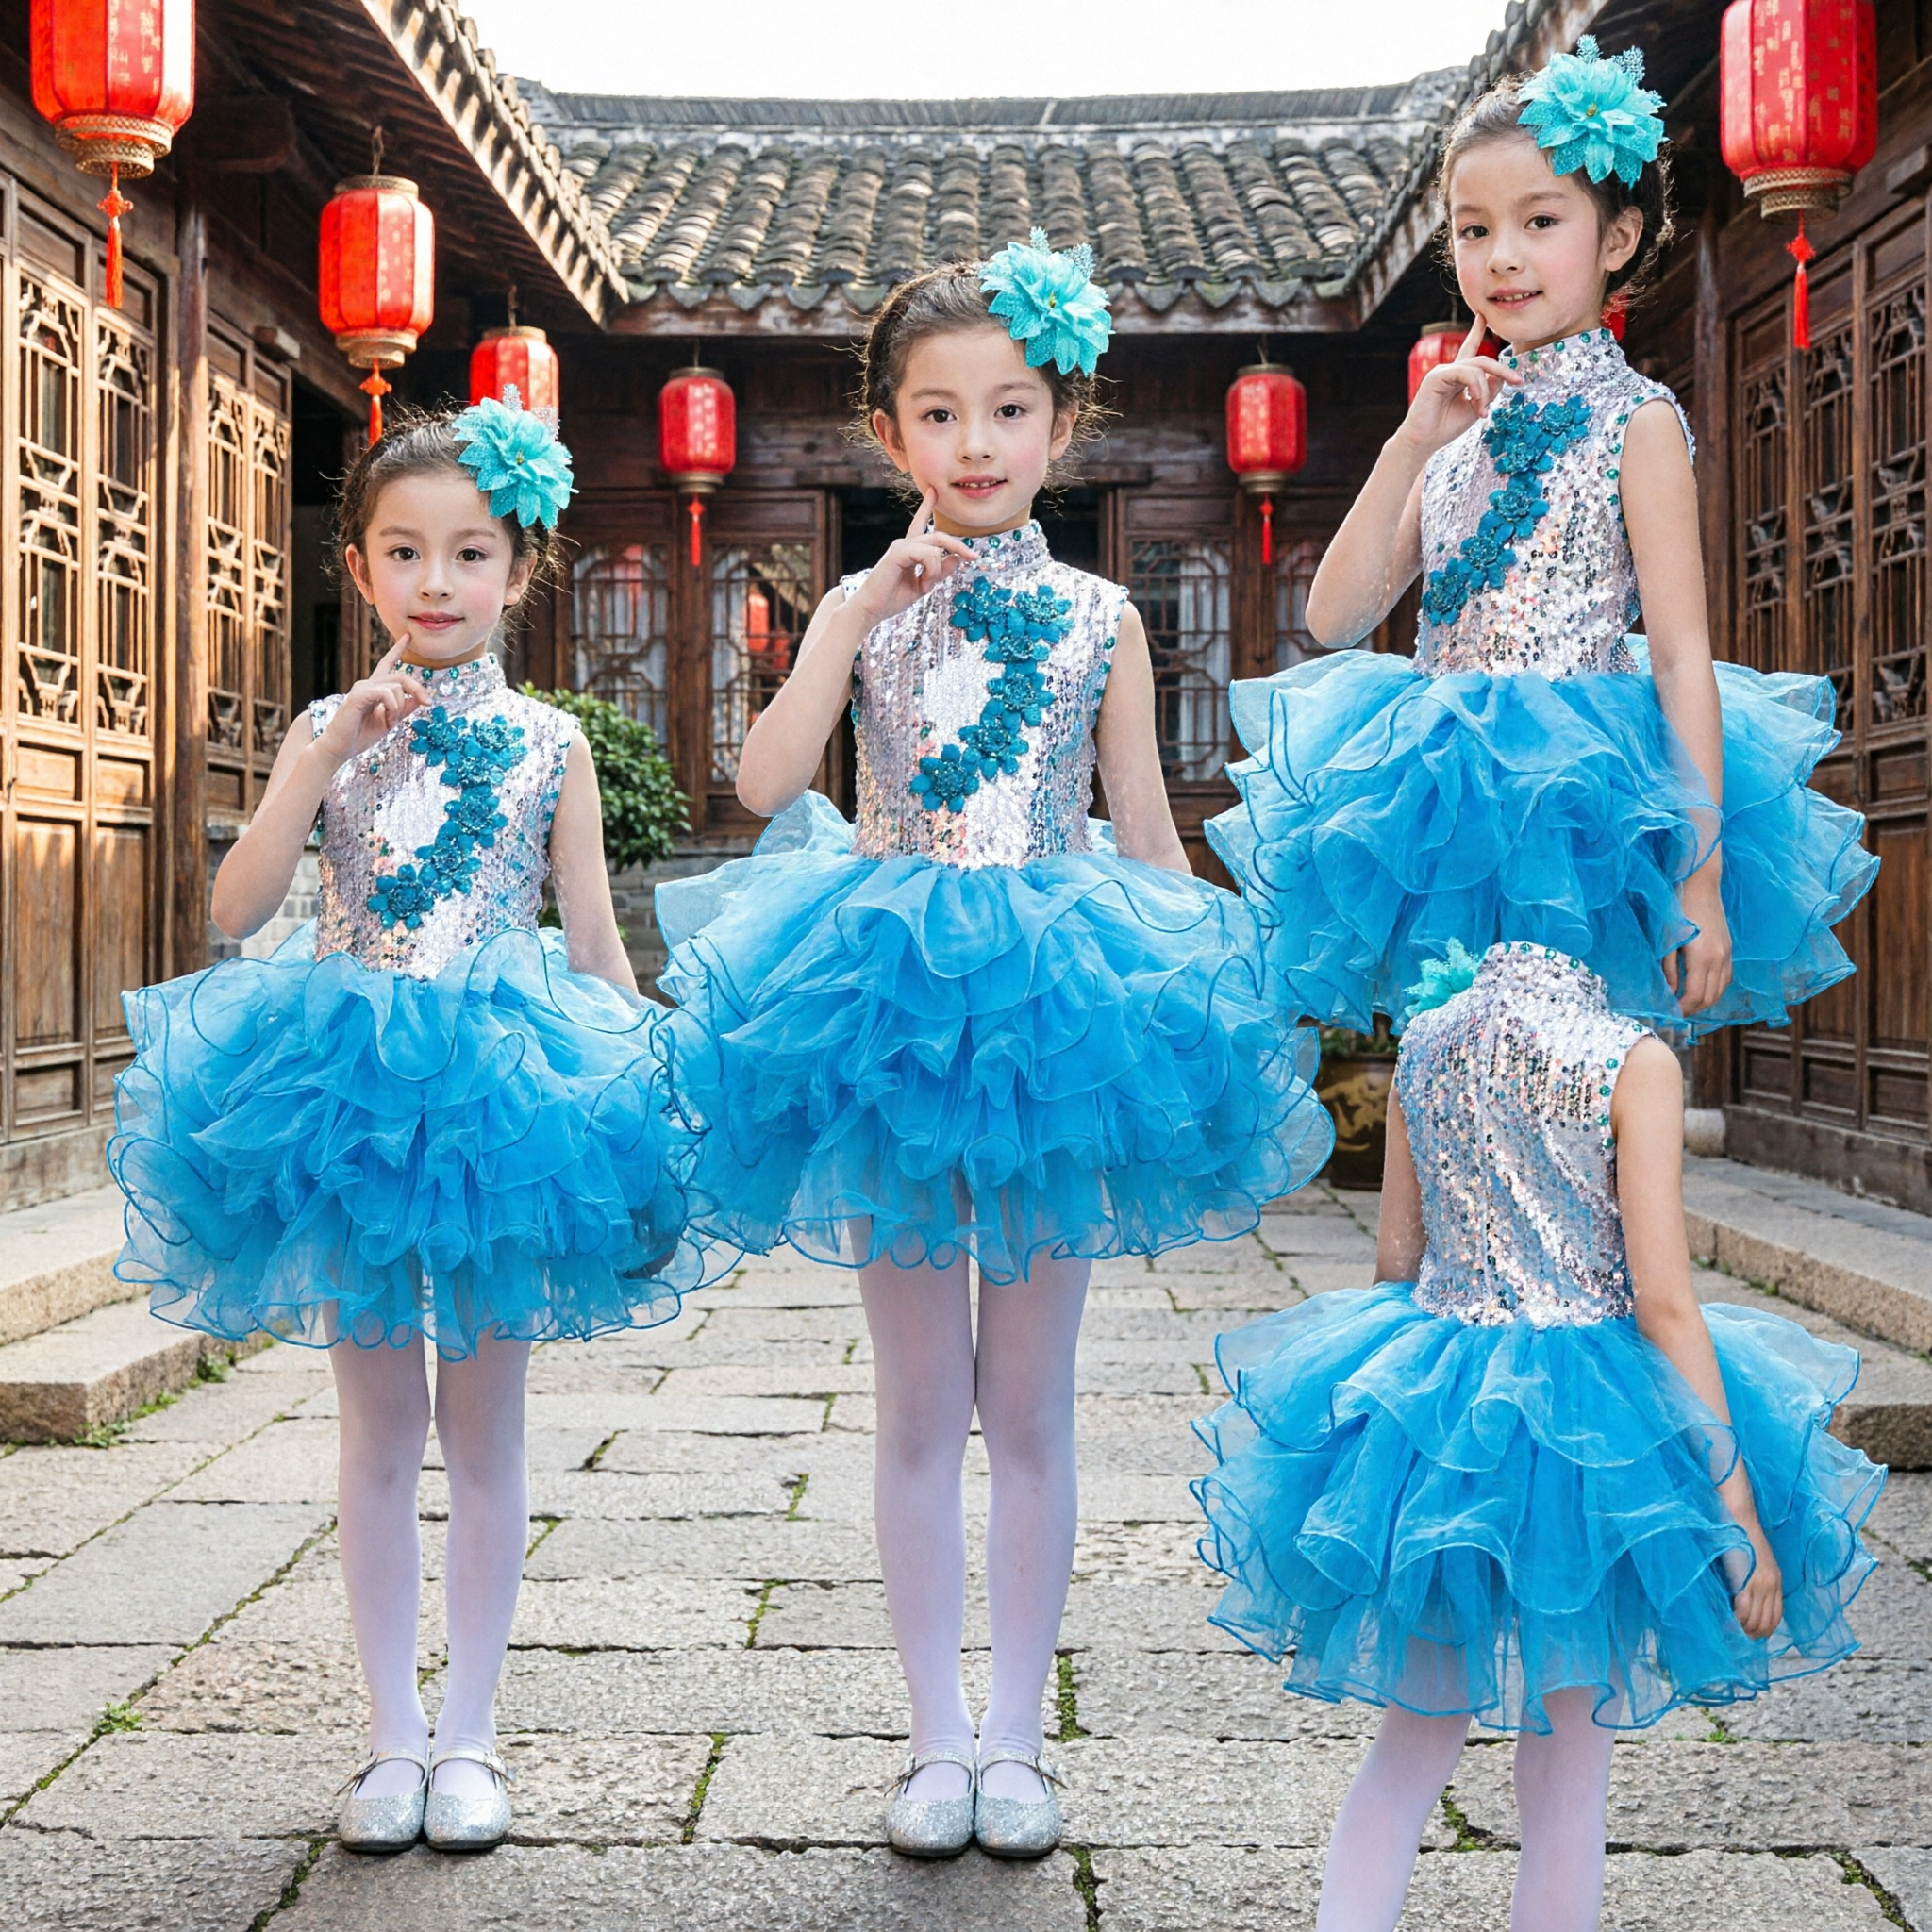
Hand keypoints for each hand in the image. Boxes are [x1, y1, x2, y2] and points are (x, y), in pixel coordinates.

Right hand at [312, 637, 426, 766]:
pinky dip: (392, 707)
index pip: (387, 664)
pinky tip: (387, 720)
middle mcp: (368, 684)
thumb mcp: (390, 720)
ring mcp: (362, 688)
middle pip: (401, 675)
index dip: (397, 650)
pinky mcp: (358, 695)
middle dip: (418, 689)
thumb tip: (421, 698)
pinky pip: (385, 693)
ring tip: (390, 722)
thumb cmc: (361, 735)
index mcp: (375, 689)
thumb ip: (404, 708)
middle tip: (428, 703)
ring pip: (395, 686)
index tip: (407, 636)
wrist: (340, 747)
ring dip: (400, 707)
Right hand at [849, 491, 976, 627]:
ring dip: (937, 571)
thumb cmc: (891, 599)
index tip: (933, 491)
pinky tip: (922, 584)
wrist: (870, 609)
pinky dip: (931, 571)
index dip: (927, 507)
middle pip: (939, 536)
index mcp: (909, 550)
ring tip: (925, 587)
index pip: (920, 524)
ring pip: (936, 548)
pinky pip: (929, 555)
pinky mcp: (898, 552)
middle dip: (959, 545)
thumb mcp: (923, 585)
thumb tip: (957, 559)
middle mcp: (905, 544)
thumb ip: (939, 572)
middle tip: (974, 557)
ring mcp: (901, 546)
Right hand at [1395, 313, 1520, 457]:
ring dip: (1486, 390)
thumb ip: (1489, 390)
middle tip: (1518, 381)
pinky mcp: (1437, 377)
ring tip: (1483, 411)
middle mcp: (1450, 370)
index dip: (1476, 332)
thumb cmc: (1445, 427)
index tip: (1482, 316)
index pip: (1469, 349)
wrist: (1423, 442)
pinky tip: (1477, 405)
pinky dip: (1477, 389)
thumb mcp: (1476, 407)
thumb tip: (1503, 376)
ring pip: (1478, 367)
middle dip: (1503, 370)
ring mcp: (1442, 372)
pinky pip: (1466, 374)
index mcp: (1457, 376)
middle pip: (1483, 361)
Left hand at [1666, 867, 1733, 1016]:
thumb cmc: (1677, 908)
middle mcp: (1719, 958)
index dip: (1682, 1009)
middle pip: (1710, 997)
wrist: (1700, 884)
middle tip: (1675, 1014)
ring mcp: (1727, 953)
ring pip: (1721, 989)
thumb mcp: (1666, 940)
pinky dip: (1715, 988)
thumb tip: (1669, 993)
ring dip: (1705, 1001)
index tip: (1669, 1014)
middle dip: (1693, 1009)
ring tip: (1686, 1004)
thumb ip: (1669, 969)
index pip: (1695, 996)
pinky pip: (1726, 977)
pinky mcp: (1729, 947)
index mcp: (1703, 958)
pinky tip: (1701, 988)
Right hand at [1731, 1519, 1783, 1639]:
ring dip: (1744, 1628)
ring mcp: (1761, 1583)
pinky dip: (1736, 1618)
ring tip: (1733, 1630)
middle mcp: (1773, 1585)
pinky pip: (1744, 1609)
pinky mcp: (1748, 1580)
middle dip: (1754, 1632)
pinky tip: (1729, 1619)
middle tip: (1740, 1636)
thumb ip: (1753, 1579)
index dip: (1765, 1629)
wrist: (1739, 1518)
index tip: (1754, 1634)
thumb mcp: (1755, 1561)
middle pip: (1767, 1620)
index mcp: (1777, 1581)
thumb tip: (1744, 1598)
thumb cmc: (1741, 1536)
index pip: (1776, 1615)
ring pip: (1755, 1618)